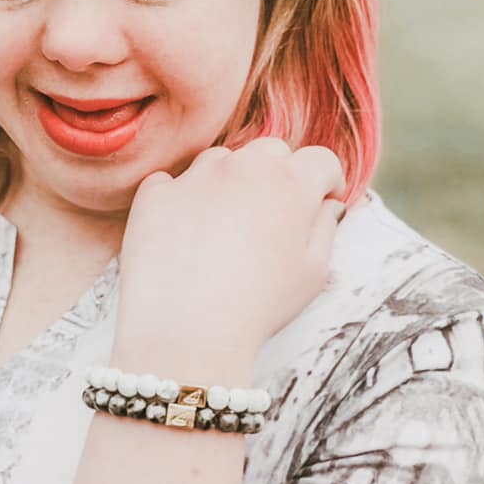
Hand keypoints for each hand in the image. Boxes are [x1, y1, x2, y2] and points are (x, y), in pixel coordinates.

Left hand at [118, 139, 345, 353]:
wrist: (187, 332)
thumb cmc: (258, 306)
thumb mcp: (313, 272)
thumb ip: (325, 228)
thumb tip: (327, 205)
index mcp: (291, 182)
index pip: (320, 160)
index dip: (326, 180)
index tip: (322, 200)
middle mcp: (243, 166)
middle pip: (270, 151)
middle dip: (279, 173)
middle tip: (273, 214)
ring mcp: (195, 176)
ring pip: (221, 161)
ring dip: (229, 181)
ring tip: (225, 227)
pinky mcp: (156, 193)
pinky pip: (172, 182)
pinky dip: (181, 199)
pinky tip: (185, 233)